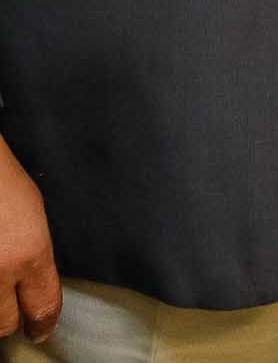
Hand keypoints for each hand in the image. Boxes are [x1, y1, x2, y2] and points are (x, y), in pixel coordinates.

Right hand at [0, 138, 60, 343]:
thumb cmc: (0, 179)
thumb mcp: (33, 216)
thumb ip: (35, 256)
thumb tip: (34, 287)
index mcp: (29, 253)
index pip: (43, 307)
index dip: (43, 323)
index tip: (42, 328)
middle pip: (5, 324)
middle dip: (9, 318)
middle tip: (9, 302)